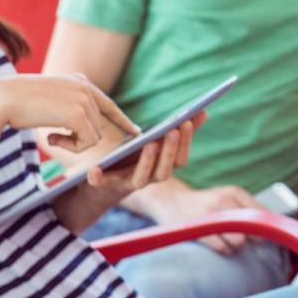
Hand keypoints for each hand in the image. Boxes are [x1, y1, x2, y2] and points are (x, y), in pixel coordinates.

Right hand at [0, 73, 139, 152]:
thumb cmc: (17, 104)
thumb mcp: (49, 101)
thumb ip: (69, 108)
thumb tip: (89, 129)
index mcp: (80, 81)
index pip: (108, 104)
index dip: (122, 120)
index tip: (135, 131)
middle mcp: (86, 87)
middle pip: (99, 127)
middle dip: (80, 140)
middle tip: (55, 140)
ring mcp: (84, 98)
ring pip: (94, 136)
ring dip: (73, 144)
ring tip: (51, 137)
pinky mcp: (79, 113)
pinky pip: (87, 142)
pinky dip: (70, 148)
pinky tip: (51, 139)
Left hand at [81, 112, 203, 194]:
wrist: (103, 186)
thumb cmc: (135, 159)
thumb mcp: (157, 143)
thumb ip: (179, 132)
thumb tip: (203, 111)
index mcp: (162, 168)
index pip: (180, 160)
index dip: (186, 143)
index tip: (187, 122)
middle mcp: (148, 179)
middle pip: (164, 171)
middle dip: (170, 151)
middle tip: (172, 131)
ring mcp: (126, 183)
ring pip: (141, 180)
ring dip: (147, 163)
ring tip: (149, 143)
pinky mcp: (104, 186)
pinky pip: (101, 184)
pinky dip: (98, 179)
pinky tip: (94, 169)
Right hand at [130, 177, 264, 255]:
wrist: (170, 201)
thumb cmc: (205, 202)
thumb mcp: (227, 197)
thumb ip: (249, 208)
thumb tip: (274, 224)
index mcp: (234, 192)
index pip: (262, 213)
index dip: (268, 227)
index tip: (271, 235)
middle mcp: (224, 201)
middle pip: (253, 229)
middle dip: (253, 238)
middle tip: (246, 239)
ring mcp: (210, 215)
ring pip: (239, 241)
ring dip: (237, 246)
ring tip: (230, 242)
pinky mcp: (198, 229)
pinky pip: (221, 247)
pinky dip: (224, 250)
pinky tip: (220, 245)